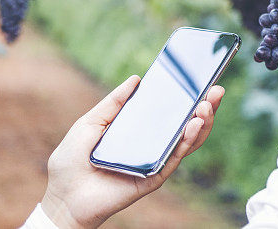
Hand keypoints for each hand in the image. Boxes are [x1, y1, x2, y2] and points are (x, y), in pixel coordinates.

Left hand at [40, 76, 224, 228]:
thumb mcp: (90, 123)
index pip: (169, 112)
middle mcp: (152, 145)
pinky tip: (192, 126)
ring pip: (187, 141)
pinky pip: (175, 158)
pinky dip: (187, 141)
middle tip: (215, 91)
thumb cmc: (71, 162)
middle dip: (205, 108)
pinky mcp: (154, 176)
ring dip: (201, 123)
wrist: (62, 197)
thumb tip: (136, 79)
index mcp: (139, 130)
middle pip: (186, 125)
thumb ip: (113, 103)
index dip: (187, 97)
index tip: (201, 81)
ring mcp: (155, 160)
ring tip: (206, 106)